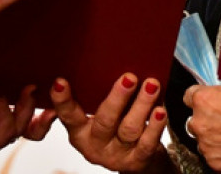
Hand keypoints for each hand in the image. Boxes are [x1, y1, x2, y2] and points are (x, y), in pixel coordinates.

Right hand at [51, 74, 168, 171]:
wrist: (134, 160)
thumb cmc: (113, 127)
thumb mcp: (95, 116)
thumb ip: (90, 95)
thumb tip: (92, 59)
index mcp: (79, 131)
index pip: (68, 115)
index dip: (62, 100)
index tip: (60, 81)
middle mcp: (95, 144)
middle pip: (104, 121)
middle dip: (117, 98)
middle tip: (129, 78)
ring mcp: (116, 155)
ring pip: (129, 129)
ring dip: (141, 105)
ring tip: (152, 85)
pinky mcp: (137, 161)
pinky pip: (147, 144)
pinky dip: (155, 126)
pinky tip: (160, 111)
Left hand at [183, 83, 220, 172]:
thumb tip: (219, 87)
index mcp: (204, 100)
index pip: (189, 97)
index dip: (201, 99)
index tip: (208, 102)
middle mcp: (200, 122)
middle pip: (195, 120)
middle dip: (207, 120)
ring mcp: (206, 145)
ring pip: (204, 140)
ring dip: (214, 138)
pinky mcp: (215, 163)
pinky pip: (213, 157)